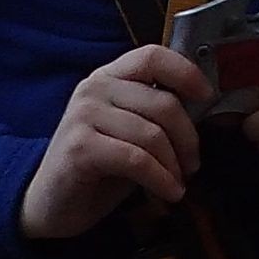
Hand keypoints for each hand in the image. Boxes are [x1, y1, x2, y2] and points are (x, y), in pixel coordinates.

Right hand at [20, 44, 206, 239]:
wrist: (50, 202)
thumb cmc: (99, 166)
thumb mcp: (130, 130)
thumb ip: (156, 113)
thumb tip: (204, 106)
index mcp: (109, 76)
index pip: (152, 56)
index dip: (186, 72)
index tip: (207, 96)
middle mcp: (94, 88)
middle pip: (163, 103)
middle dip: (188, 139)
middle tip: (193, 164)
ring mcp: (83, 116)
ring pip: (153, 135)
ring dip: (174, 165)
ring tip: (177, 182)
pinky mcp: (80, 147)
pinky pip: (137, 160)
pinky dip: (161, 180)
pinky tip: (169, 193)